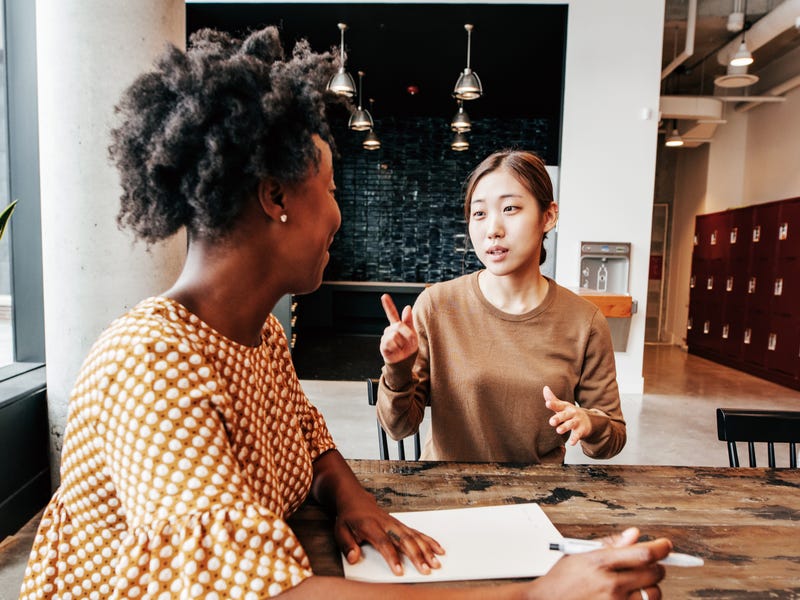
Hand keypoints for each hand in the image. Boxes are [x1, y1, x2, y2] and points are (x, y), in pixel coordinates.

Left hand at [334, 496, 444, 575]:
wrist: (355, 499)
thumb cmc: (349, 517)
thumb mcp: (339, 530)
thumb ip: (347, 545)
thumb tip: (353, 558)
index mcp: (370, 526)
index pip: (384, 543)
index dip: (393, 557)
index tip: (399, 571)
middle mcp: (386, 524)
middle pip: (404, 540)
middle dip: (417, 556)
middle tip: (426, 570)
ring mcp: (395, 523)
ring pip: (414, 536)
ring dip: (426, 550)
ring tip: (436, 563)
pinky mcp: (401, 524)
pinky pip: (417, 532)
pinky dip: (429, 540)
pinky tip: (438, 549)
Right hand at [379, 294, 417, 364]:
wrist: (405, 363)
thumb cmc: (409, 349)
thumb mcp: (413, 334)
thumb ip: (409, 321)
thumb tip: (407, 307)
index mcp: (397, 326)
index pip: (392, 314)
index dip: (388, 305)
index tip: (384, 296)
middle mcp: (390, 330)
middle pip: (399, 326)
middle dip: (408, 335)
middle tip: (409, 344)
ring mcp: (385, 338)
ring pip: (395, 334)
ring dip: (402, 343)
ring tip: (401, 348)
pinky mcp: (383, 345)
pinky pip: (391, 342)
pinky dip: (397, 348)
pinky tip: (396, 351)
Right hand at [530, 528, 669, 599]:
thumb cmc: (561, 580)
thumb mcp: (580, 553)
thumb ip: (610, 544)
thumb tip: (634, 535)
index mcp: (600, 563)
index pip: (643, 554)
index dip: (661, 548)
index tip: (666, 546)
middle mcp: (610, 585)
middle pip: (654, 574)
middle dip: (657, 567)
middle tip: (650, 565)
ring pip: (653, 595)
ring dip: (651, 587)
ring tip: (638, 583)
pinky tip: (632, 595)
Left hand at [544, 385, 591, 445]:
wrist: (589, 419)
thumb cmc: (570, 413)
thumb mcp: (562, 406)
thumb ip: (553, 399)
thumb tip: (545, 387)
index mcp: (565, 407)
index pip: (558, 405)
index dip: (553, 404)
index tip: (547, 403)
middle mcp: (571, 413)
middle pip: (564, 415)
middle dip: (558, 418)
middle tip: (551, 422)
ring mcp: (577, 421)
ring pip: (571, 424)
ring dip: (565, 427)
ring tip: (559, 431)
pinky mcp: (582, 430)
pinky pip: (578, 434)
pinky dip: (575, 439)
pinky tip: (571, 443)